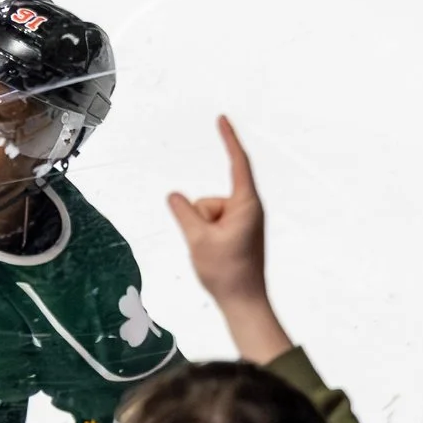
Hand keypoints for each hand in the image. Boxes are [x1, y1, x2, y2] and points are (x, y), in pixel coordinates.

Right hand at [167, 117, 290, 363]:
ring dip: (202, 232)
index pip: (237, 163)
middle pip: (208, 200)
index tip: (222, 119)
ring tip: (215, 255)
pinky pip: (210, 225)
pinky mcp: (236, 233)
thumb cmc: (227, 272)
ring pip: (205, 214)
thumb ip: (183, 213)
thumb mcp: (198, 239)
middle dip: (199, 219)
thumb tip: (174, 196)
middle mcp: (247, 209)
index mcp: (247, 205)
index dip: (228, 139)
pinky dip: (205, 238)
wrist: (244, 303)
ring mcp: (242, 222)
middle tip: (212, 249)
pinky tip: (215, 257)